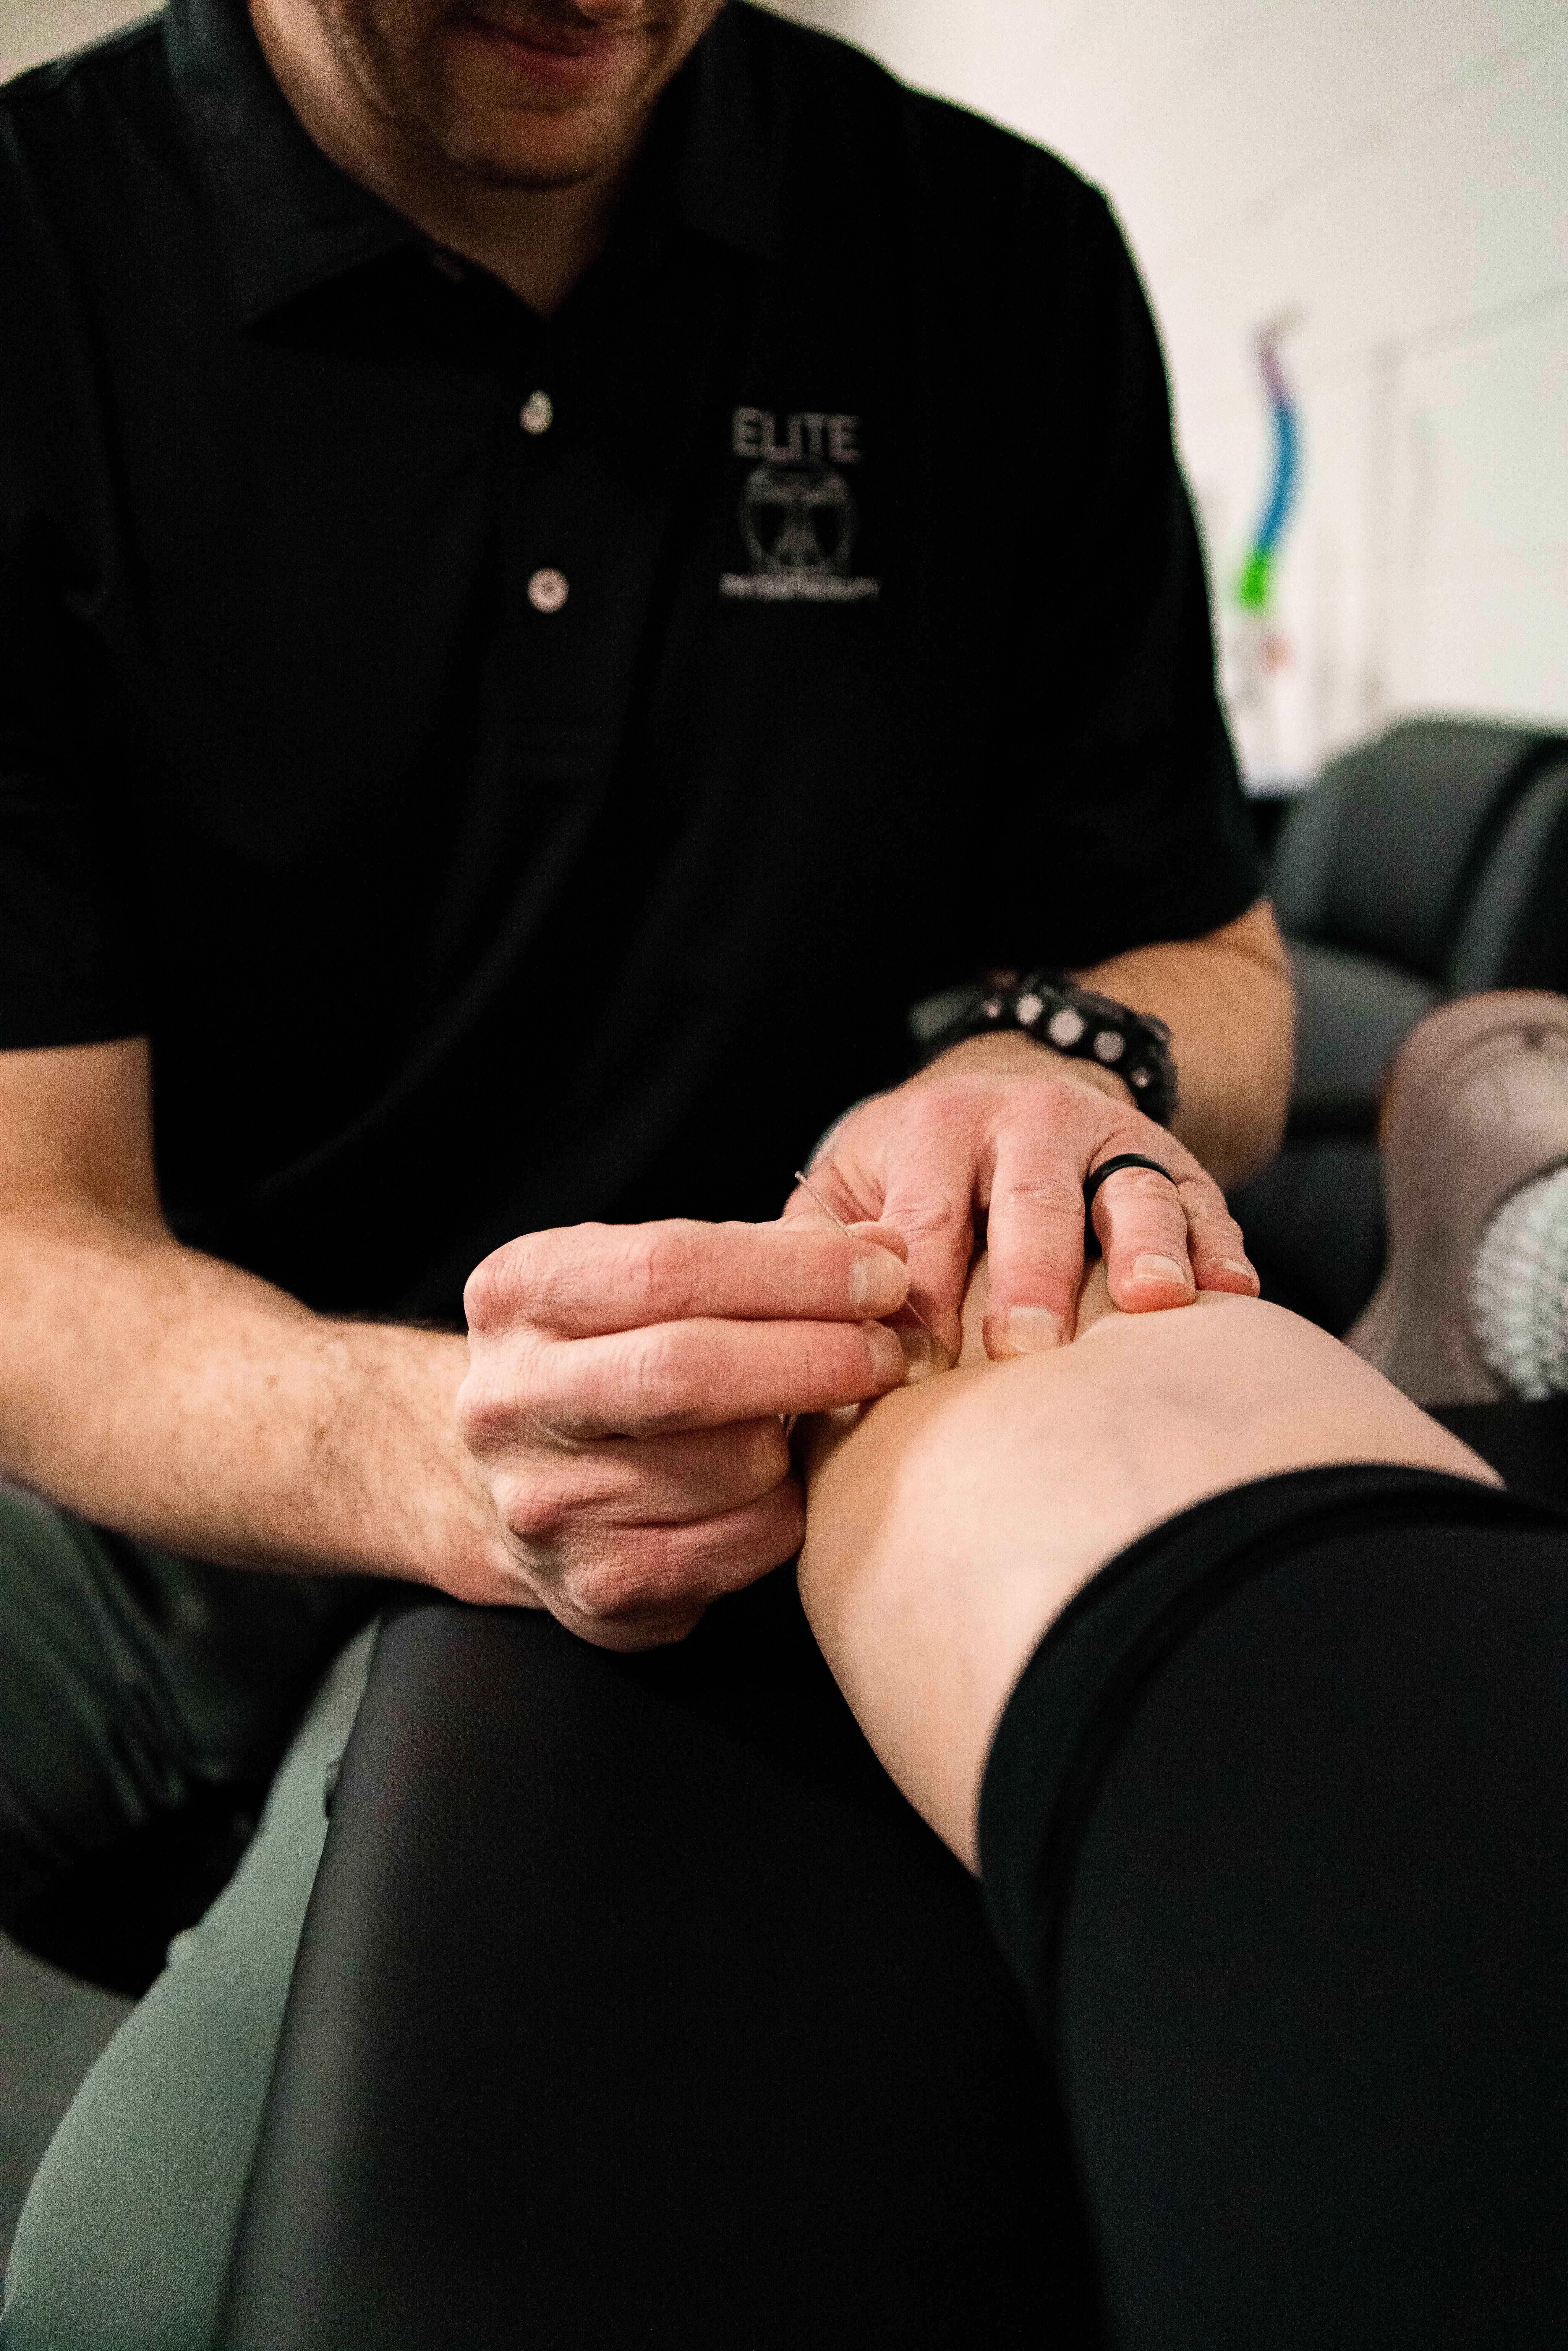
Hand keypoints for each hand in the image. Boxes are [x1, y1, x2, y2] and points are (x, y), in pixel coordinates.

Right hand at [456, 1216, 909, 1648]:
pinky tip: (772, 1485)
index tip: (882, 1273)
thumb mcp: (647, 1280)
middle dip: (815, 1356)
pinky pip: (745, 1541)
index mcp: (521, 1293)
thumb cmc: (609, 1357)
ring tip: (802, 1423)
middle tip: (890, 1350)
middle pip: (688, 1369)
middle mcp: (513, 1399)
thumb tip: (884, 1249)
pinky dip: (786, 1509)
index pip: (670, 1268)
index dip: (795, 1270)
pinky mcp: (599, 1586)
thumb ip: (758, 1256)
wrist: (507, 1480)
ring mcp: (547, 1503)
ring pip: (732, 1464)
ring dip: (799, 1442)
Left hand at [785, 1033, 1257, 1364]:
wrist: (1011, 1089)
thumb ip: (819, 1244)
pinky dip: (1221, 1249)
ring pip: (1133, 1193)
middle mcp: (1028, 1120)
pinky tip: (1232, 1295)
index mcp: (936, 1127)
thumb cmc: (915, 1173)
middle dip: (1028, 1278)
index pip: (925, 1222)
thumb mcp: (850, 1184)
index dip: (922, 1298)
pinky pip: (1205, 1204)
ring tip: (1152, 1305)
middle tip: (1024, 1350)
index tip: (919, 1374)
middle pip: (1031, 1202)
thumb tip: (802, 1322)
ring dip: (1145, 1250)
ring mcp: (1112, 1141)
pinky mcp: (1176, 1164)